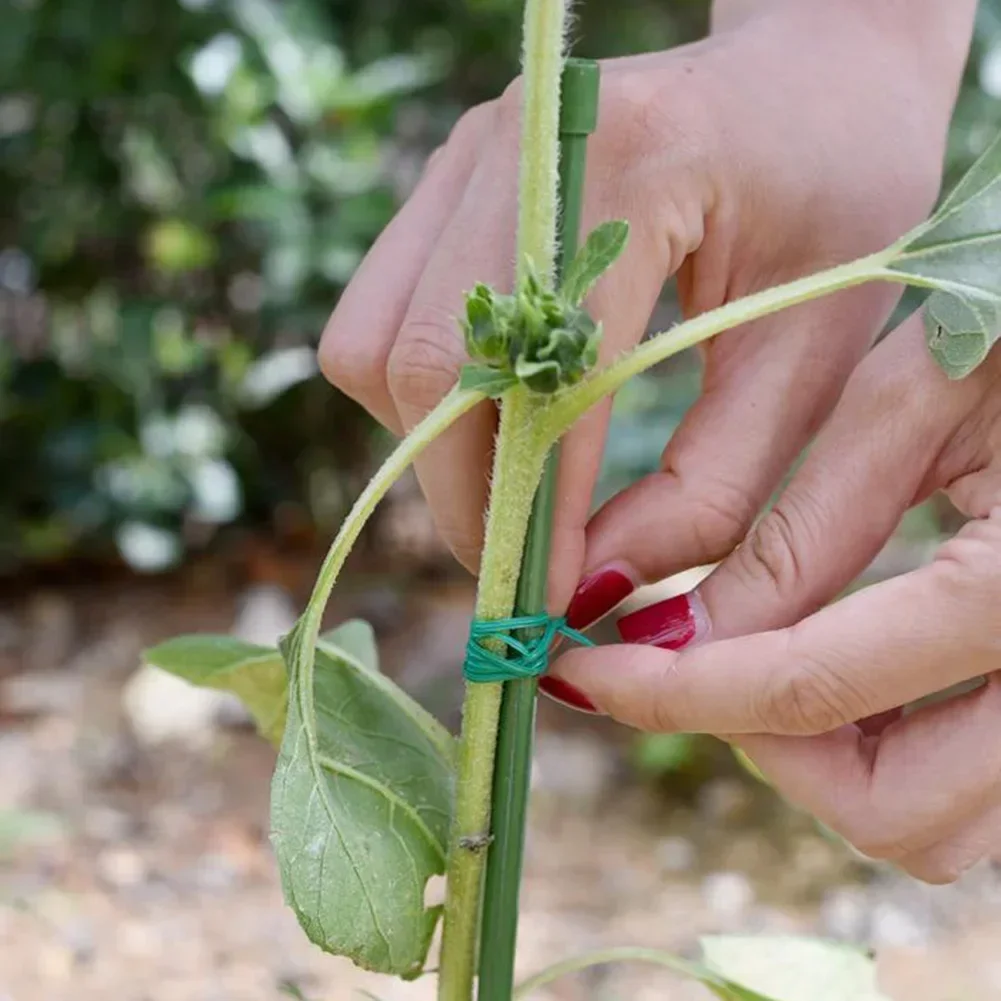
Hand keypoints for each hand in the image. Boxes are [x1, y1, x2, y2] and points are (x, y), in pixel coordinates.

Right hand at [320, 5, 965, 606]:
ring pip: (374, 347)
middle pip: (422, 368)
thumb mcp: (815, 355)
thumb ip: (713, 485)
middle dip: (462, 495)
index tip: (552, 599)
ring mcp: (468, 157)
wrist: (815, 70)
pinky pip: (381, 318)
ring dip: (430, 446)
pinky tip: (498, 420)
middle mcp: (519, 148)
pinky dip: (423, 399)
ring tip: (515, 491)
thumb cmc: (842, 199)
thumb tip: (598, 583)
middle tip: (523, 566)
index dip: (534, 509)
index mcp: (634, 163)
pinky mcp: (449, 182)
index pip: (537, 378)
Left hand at [551, 314, 1000, 883]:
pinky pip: (979, 789)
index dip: (669, 691)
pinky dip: (893, 754)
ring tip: (764, 663)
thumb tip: (672, 638)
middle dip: (767, 750)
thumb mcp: (912, 405)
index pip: (804, 686)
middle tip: (690, 664)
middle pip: (893, 809)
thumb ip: (801, 536)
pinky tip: (847, 670)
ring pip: (943, 823)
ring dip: (832, 766)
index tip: (578, 674)